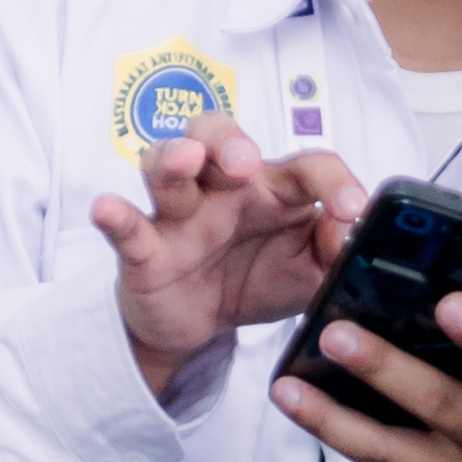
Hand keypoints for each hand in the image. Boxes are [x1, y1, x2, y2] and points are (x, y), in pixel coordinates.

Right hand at [95, 129, 364, 400]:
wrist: (200, 326)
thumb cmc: (258, 279)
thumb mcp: (308, 276)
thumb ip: (335, 258)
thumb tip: (353, 240)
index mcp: (274, 189)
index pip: (306, 165)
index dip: (334, 181)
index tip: (352, 210)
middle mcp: (224, 188)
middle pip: (218, 134)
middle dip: (230, 140)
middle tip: (246, 163)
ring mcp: (179, 213)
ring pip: (166, 165)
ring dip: (174, 157)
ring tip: (187, 159)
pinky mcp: (144, 248)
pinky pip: (127, 226)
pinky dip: (116, 216)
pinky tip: (108, 208)